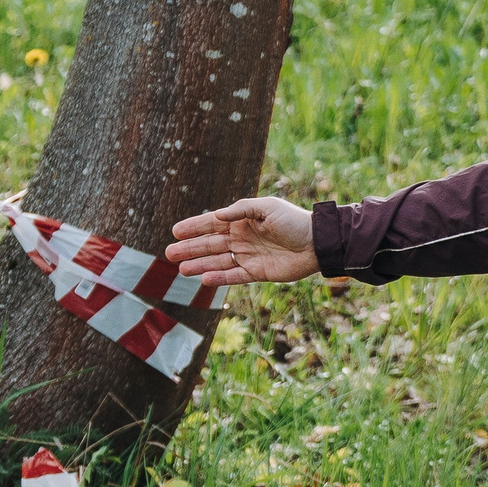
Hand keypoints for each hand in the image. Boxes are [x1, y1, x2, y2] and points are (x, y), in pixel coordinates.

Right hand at [165, 196, 320, 285]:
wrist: (317, 243)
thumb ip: (241, 209)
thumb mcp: (267, 207)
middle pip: (211, 244)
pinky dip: (220, 278)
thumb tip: (216, 214)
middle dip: (191, 248)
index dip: (194, 227)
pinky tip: (204, 279)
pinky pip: (234, 276)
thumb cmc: (294, 221)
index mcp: (243, 220)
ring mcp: (248, 256)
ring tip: (181, 269)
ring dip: (200, 265)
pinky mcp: (257, 272)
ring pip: (218, 262)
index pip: (213, 224)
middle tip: (169, 253)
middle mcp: (242, 238)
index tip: (176, 231)